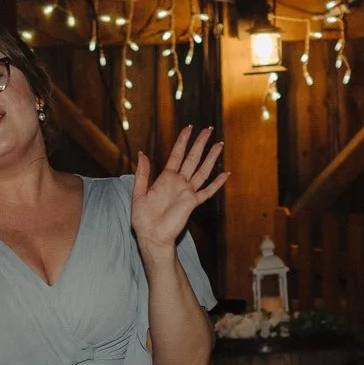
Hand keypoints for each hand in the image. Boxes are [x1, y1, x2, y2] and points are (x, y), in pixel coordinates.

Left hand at [130, 125, 227, 252]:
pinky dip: (217, 183)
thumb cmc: (143, 218)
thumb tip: (142, 153)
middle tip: (208, 129)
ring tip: (219, 145)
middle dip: (200, 143)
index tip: (189, 128)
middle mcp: (179, 182)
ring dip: (211, 158)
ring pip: (202, 170)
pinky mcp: (193, 203)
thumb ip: (142, 174)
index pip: (176, 154)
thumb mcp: (138, 193)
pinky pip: (207, 191)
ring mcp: (187, 192)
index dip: (182, 141)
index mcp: (165, 178)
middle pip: (192, 158)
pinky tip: (225, 174)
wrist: (152, 236)